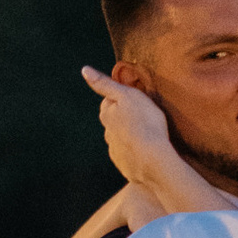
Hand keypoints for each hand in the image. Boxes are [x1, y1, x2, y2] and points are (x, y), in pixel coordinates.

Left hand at [79, 65, 183, 201]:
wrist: (153, 161)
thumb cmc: (145, 123)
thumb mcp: (127, 95)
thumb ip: (105, 84)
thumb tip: (84, 70)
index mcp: (107, 115)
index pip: (108, 102)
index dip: (122, 100)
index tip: (135, 101)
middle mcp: (107, 134)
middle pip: (114, 123)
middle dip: (124, 119)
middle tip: (143, 118)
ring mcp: (116, 152)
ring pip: (121, 140)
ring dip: (130, 137)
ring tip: (147, 136)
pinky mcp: (126, 167)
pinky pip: (130, 157)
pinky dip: (136, 153)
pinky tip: (147, 153)